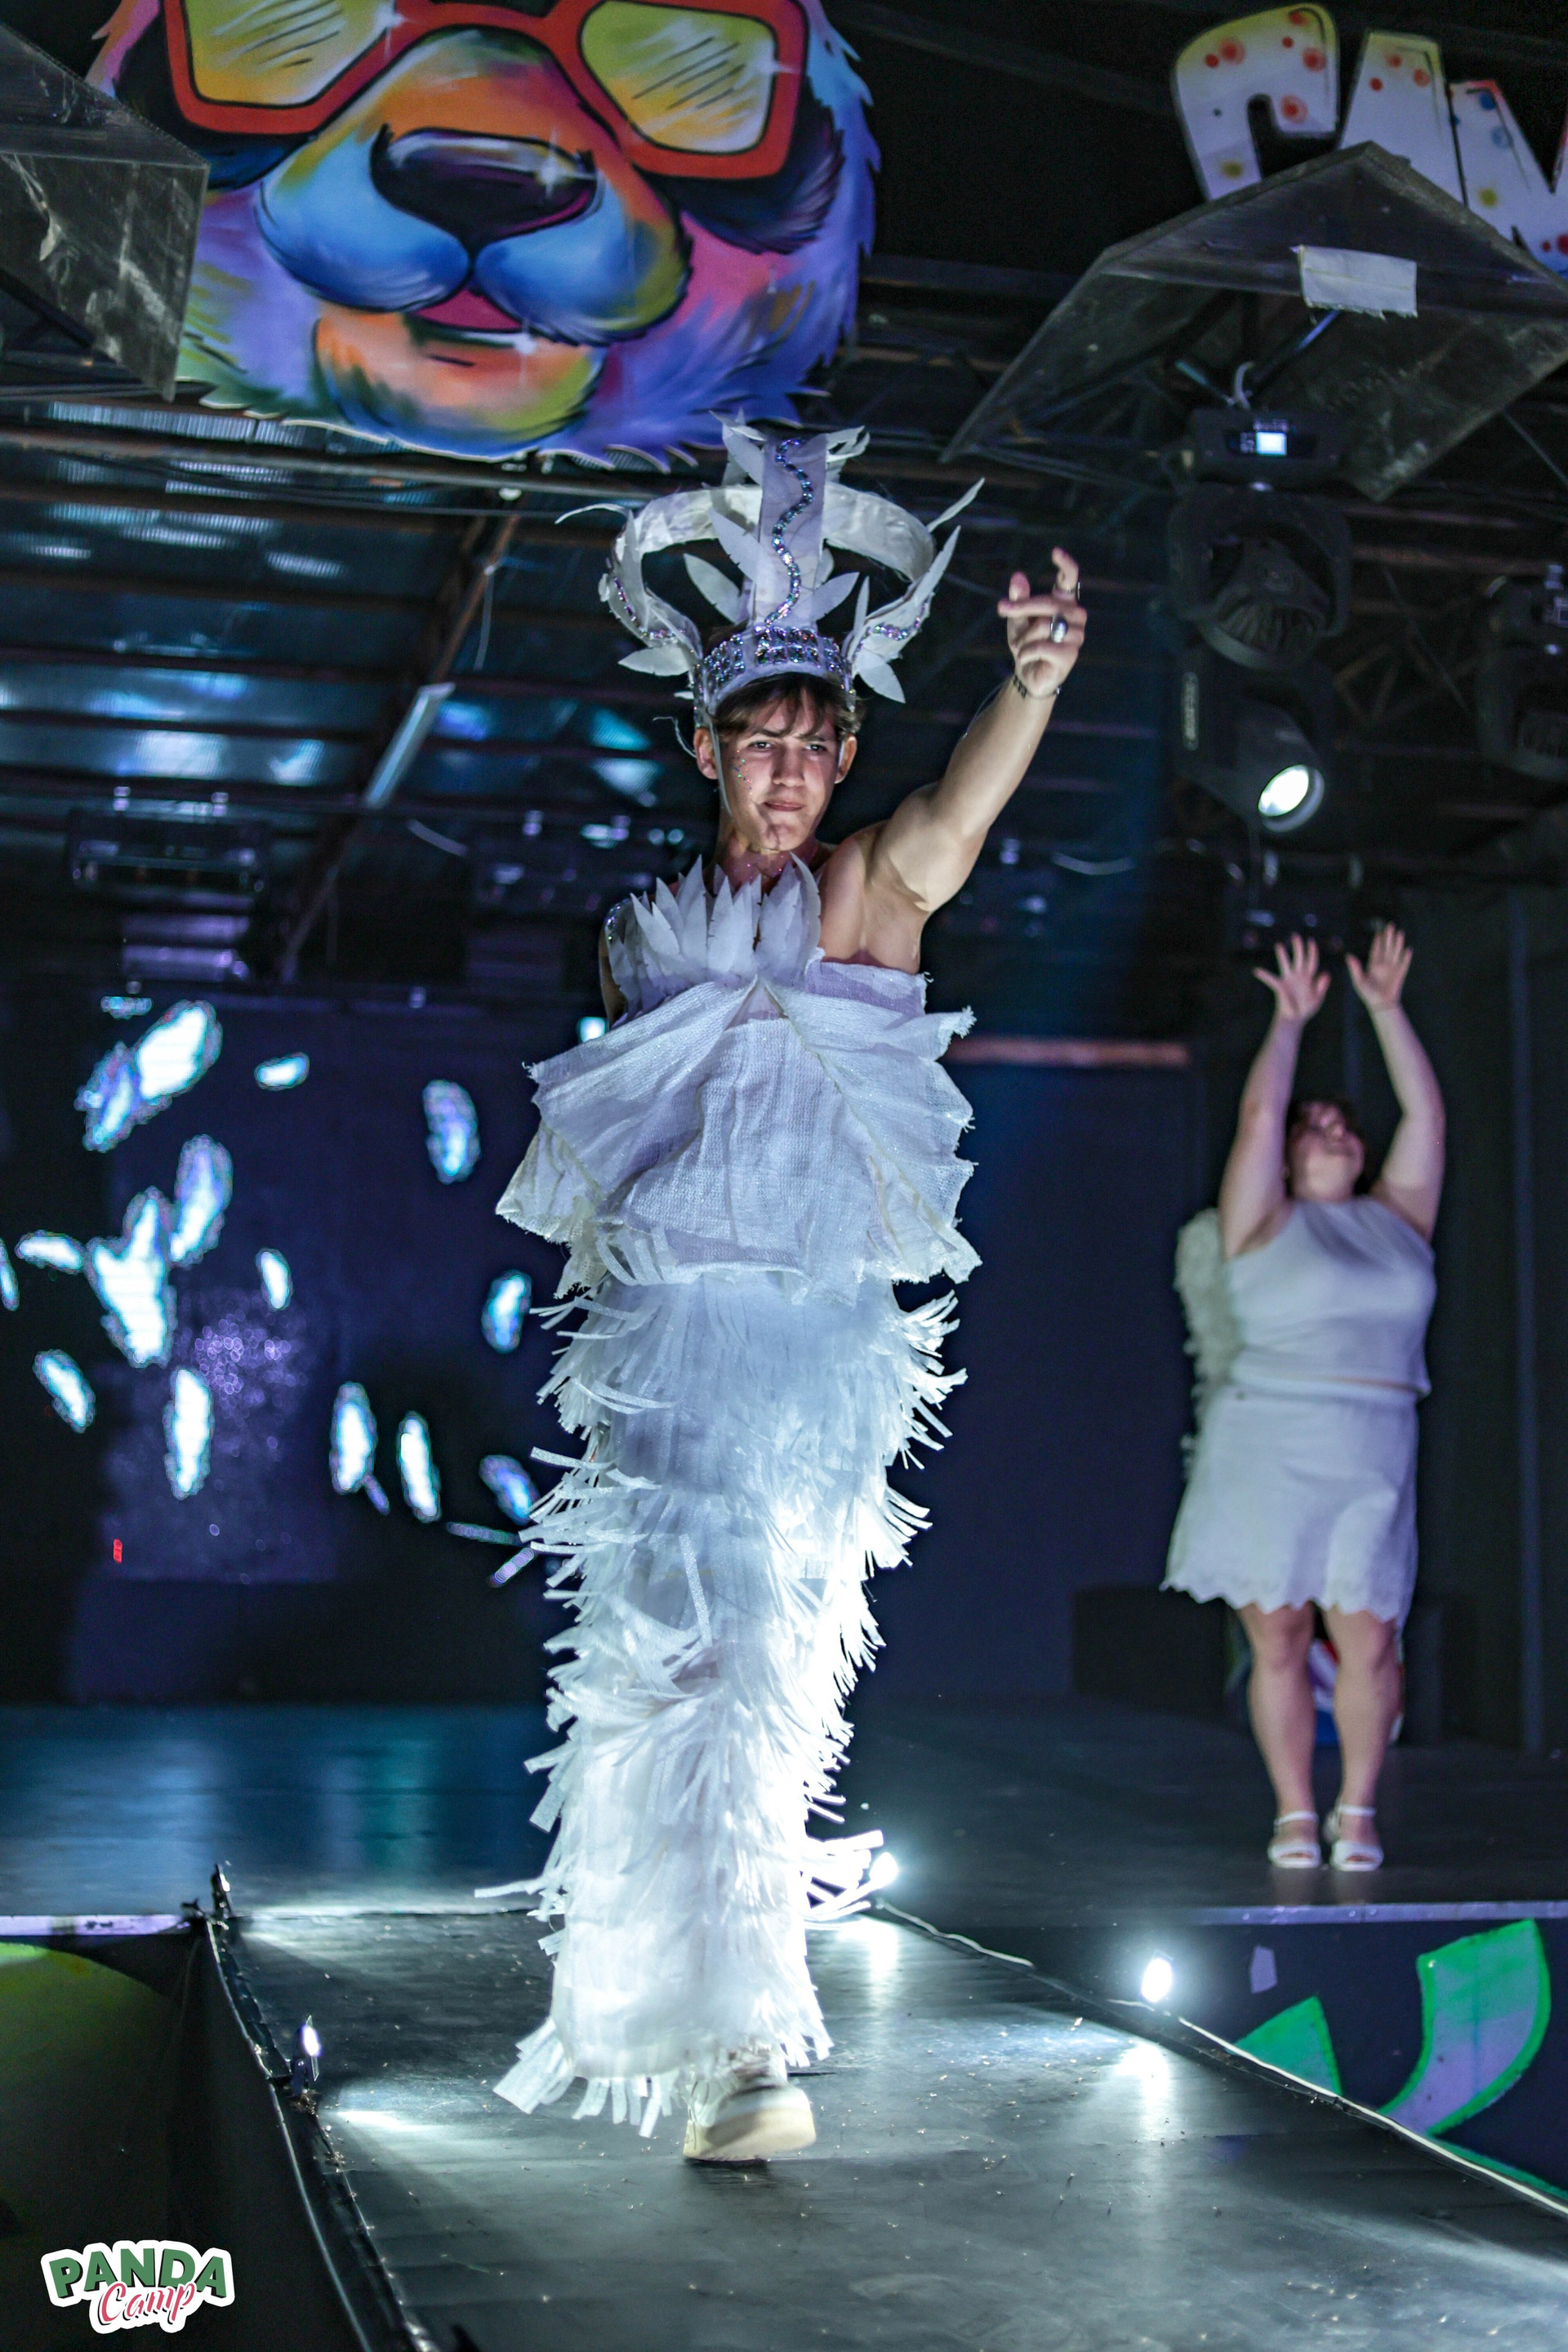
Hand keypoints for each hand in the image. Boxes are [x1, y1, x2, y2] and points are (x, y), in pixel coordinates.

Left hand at [997, 550, 1084, 699]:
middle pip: (1048, 603)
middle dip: (1022, 607)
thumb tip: (1018, 577)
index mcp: (1064, 603)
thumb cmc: (1027, 643)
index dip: (1066, 564)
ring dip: (1025, 637)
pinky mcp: (1070, 654)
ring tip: (1021, 646)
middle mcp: (1075, 616)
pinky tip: (1025, 657)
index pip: (1070, 579)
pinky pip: (1043, 646)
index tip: (1055, 552)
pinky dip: (1027, 651)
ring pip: (1044, 625)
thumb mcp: (1017, 620)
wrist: (1028, 674)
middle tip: (1002, 609)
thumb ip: (1018, 600)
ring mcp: (1076, 635)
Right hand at [1255, 933, 1329, 1024]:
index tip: (1311, 941)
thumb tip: (1326, 973)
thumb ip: (1321, 986)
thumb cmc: (1306, 1008)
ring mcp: (1288, 980)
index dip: (1312, 951)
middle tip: (1295, 936)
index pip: (1312, 961)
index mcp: (1309, 978)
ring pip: (1285, 964)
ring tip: (1278, 945)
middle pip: (1299, 958)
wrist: (1295, 1018)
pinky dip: (1263, 975)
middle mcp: (1298, 976)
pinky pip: (1271, 979)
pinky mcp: (1280, 987)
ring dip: (1282, 955)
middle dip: (1298, 947)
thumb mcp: (1317, 998)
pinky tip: (1256, 971)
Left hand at [1347, 922, 1411, 1012]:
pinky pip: (1404, 963)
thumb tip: (1348, 955)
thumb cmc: (1368, 993)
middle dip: (1389, 937)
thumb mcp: (1359, 980)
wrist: (1381, 1004)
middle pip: (1387, 947)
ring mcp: (1393, 968)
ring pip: (1396, 952)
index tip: (1379, 931)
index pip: (1376, 950)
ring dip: (1398, 943)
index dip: (1378, 941)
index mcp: (1373, 965)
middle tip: (1390, 925)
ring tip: (1400, 933)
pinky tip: (1409, 949)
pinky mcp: (1400, 974)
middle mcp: (1384, 964)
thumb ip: (1355, 968)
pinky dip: (1406, 957)